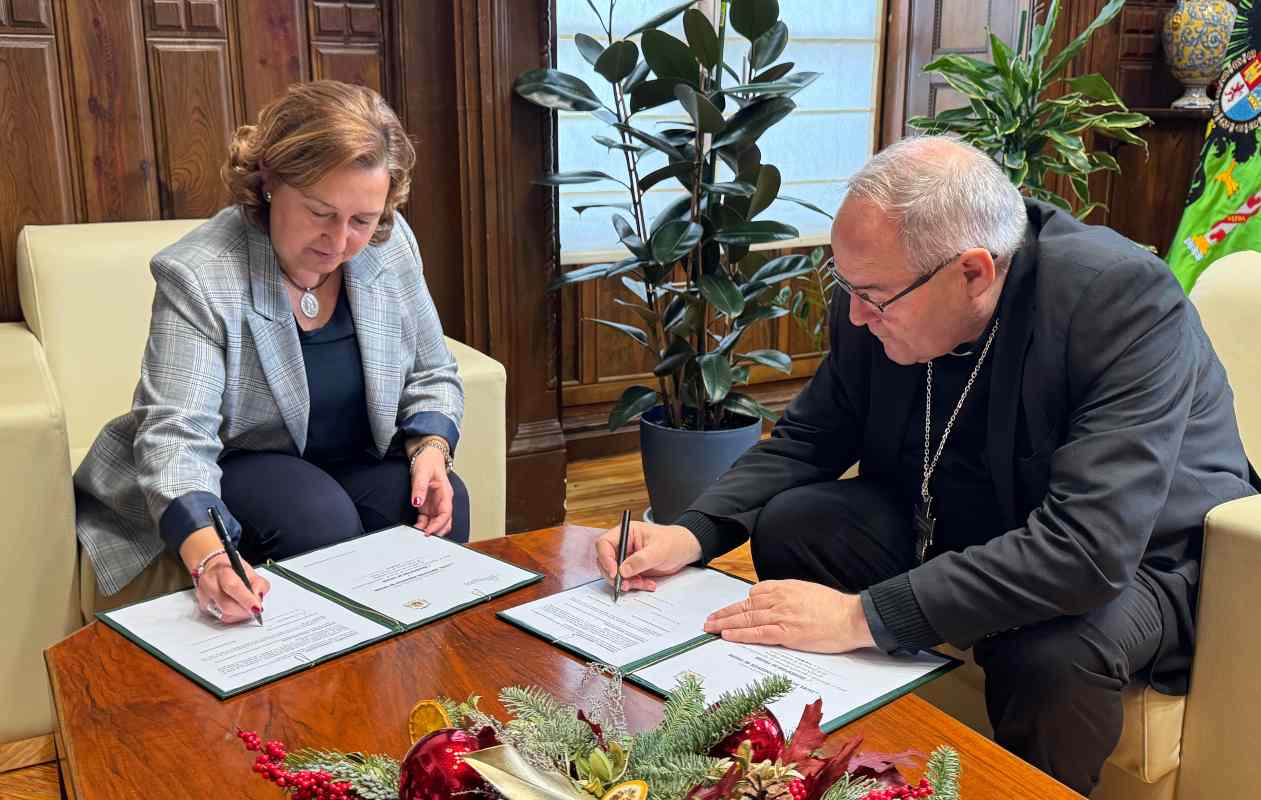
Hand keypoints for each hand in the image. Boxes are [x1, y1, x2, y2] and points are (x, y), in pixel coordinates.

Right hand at [195, 555, 269, 624]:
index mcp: (223, 571)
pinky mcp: (203, 607)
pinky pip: (221, 617)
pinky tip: (237, 608)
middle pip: (227, 605)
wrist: (212, 567)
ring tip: (246, 607)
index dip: (246, 599)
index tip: (257, 608)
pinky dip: (233, 616)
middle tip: (255, 609)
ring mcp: (204, 597)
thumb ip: (259, 584)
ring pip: (224, 614)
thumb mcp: (249, 571)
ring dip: (240, 614)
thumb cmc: (232, 569)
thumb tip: (258, 598)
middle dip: (245, 610)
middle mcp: (210, 584)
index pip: (233, 587)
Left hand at [411, 446, 452, 535]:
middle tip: (423, 537)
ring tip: (417, 533)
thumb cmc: (429, 462)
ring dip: (429, 529)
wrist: (427, 456)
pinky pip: (427, 520)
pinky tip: (415, 527)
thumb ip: (420, 488)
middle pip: (445, 522)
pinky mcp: (428, 506)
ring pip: (436, 523)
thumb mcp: (422, 472)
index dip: (439, 525)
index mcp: (445, 494)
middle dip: (436, 531)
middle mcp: (443, 501)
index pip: (446, 514)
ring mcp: (436, 504)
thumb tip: (417, 502)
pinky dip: (422, 525)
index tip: (428, 532)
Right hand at [595, 522, 701, 591]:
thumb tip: (622, 571)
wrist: (685, 550)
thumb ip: (640, 560)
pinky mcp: (632, 569)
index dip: (605, 558)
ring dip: (626, 582)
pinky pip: (626, 580)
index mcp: (626, 533)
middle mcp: (623, 545)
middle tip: (626, 584)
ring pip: (615, 574)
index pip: (604, 543)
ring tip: (642, 584)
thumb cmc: (674, 542)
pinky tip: (648, 584)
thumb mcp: (659, 550)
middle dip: (614, 575)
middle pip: (605, 561)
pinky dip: (635, 585)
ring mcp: (627, 557)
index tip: (614, 572)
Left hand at [703, 580, 874, 652]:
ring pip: (747, 619)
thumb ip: (788, 595)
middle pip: (745, 606)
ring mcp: (782, 616)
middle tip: (709, 620)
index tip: (729, 610)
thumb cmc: (834, 607)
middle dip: (724, 613)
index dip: (740, 603)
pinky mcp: (787, 633)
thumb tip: (774, 600)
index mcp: (785, 587)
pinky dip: (740, 634)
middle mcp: (780, 599)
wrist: (852, 617)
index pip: (755, 593)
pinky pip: (758, 633)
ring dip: (725, 623)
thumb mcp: (808, 591)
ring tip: (711, 628)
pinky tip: (727, 635)